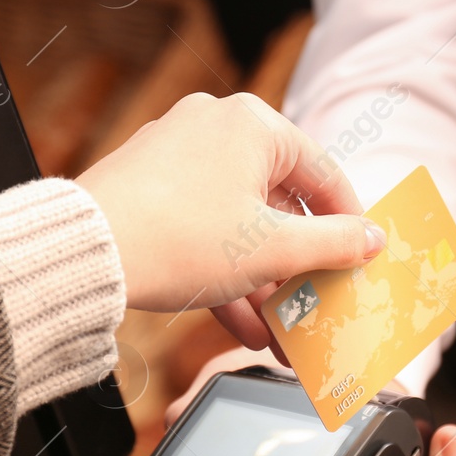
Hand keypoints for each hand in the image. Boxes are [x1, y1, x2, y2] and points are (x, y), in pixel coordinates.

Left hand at [75, 93, 385, 313]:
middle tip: (316, 305)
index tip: (361, 259)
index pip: (323, 172)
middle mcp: (215, 127)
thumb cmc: (180, 239)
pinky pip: (202, 227)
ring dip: (263, 280)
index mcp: (253, 125)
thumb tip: (372, 239)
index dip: (349, 223)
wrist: (83, 255)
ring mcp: (176, 154)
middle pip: (278, 201)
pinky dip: (225, 270)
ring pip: (238, 221)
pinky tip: (241, 323)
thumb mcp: (273, 249)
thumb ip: (334, 244)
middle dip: (297, 267)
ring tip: (280, 331)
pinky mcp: (148, 186)